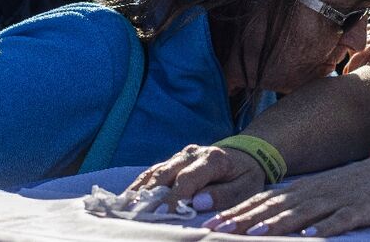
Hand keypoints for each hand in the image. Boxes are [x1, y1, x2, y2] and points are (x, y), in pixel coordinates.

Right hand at [126, 144, 264, 212]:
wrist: (244, 154)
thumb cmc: (246, 174)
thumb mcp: (246, 186)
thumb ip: (225, 194)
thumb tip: (198, 203)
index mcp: (213, 159)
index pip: (188, 179)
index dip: (173, 198)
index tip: (162, 216)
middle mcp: (193, 154)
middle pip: (165, 174)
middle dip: (149, 196)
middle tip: (134, 216)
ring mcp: (180, 156)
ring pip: (155, 173)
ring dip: (138, 191)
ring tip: (123, 210)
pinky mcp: (172, 161)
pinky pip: (151, 172)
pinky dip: (138, 186)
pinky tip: (126, 200)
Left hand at [201, 154, 369, 236]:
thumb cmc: (355, 185)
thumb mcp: (322, 192)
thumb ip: (296, 204)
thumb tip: (264, 219)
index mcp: (304, 188)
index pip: (265, 200)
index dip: (238, 211)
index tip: (211, 223)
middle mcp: (315, 192)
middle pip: (276, 206)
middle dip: (246, 219)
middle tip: (217, 231)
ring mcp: (337, 200)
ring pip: (302, 213)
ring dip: (277, 224)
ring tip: (254, 235)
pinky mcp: (359, 209)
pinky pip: (340, 220)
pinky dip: (325, 229)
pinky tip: (311, 237)